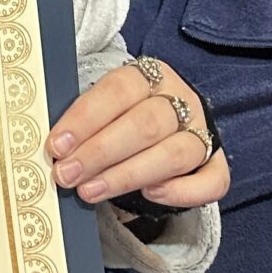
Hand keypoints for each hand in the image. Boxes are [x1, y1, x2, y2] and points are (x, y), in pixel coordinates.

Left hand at [48, 58, 229, 209]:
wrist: (161, 132)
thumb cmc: (120, 120)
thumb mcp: (103, 110)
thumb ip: (84, 124)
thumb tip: (55, 149)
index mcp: (149, 76)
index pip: (119, 89)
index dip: (86, 118)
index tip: (57, 145)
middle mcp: (181, 100)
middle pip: (145, 124)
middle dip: (100, 152)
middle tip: (67, 175)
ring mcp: (202, 132)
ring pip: (174, 153)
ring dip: (128, 175)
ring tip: (90, 191)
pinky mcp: (217, 165)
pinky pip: (210, 181)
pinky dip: (182, 191)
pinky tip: (150, 195)